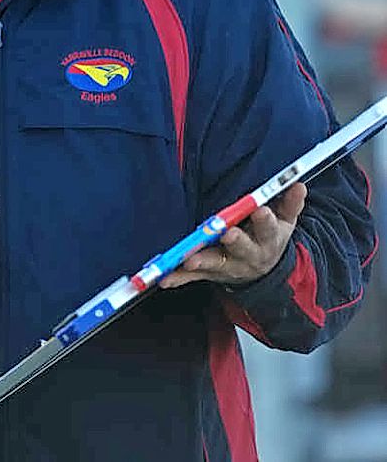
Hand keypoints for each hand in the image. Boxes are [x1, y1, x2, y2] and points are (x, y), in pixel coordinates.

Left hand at [160, 183, 306, 289]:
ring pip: (215, 264)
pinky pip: (194, 277)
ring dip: (202, 261)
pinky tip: (165, 279)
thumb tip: (298, 185)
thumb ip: (289, 204)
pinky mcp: (211, 274)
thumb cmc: (270, 237)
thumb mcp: (285, 222)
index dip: (266, 220)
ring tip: (189, 260)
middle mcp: (248, 255)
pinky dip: (179, 278)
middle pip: (242, 248)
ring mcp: (229, 267)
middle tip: (227, 234)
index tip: (261, 210)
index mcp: (268, 239)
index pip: (269, 229)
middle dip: (236, 241)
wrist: (263, 271)